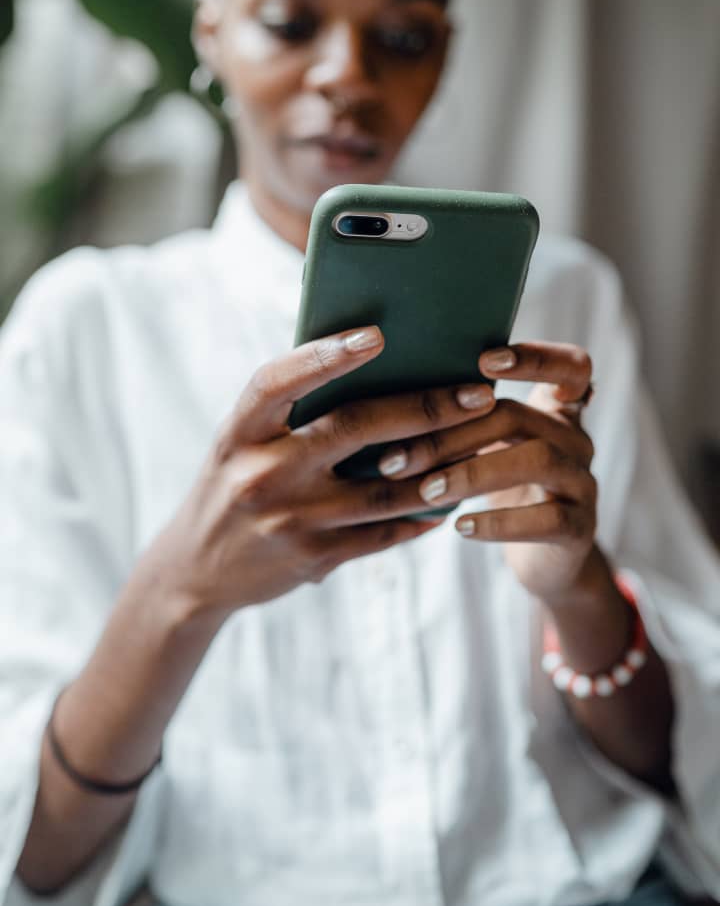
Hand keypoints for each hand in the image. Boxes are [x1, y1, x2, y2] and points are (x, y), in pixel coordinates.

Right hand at [147, 325, 495, 620]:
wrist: (194, 570)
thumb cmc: (233, 482)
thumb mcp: (242, 441)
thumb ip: (291, 411)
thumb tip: (373, 363)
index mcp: (239, 432)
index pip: (278, 383)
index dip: (324, 356)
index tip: (376, 335)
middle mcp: (261, 473)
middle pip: (354, 430)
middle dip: (425, 408)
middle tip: (477, 394)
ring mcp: (288, 520)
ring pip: (384, 488)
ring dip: (441, 466)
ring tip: (482, 443)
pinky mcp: (312, 559)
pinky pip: (382, 534)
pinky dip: (420, 515)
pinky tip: (450, 499)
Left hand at [377, 342, 596, 604]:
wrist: (545, 560)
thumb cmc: (502, 488)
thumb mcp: (488, 447)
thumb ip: (463, 418)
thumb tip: (384, 396)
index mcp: (556, 409)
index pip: (569, 365)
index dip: (535, 357)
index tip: (484, 360)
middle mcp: (575, 438)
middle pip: (519, 416)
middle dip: (452, 434)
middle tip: (397, 458)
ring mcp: (583, 482)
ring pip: (538, 460)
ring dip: (472, 473)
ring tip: (427, 492)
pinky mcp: (581, 527)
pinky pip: (547, 518)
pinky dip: (499, 522)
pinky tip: (460, 527)